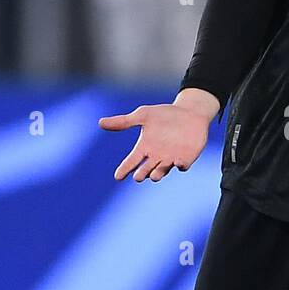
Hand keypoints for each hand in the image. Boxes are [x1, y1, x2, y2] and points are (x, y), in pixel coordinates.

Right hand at [99, 88, 219, 182]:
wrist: (189, 113)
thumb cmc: (164, 115)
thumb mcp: (143, 115)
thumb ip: (124, 121)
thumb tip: (100, 123)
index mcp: (144, 148)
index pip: (131, 161)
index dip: (124, 169)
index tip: (118, 176)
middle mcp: (156, 157)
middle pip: (146, 170)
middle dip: (142, 174)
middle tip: (137, 177)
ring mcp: (171, 159)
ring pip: (162, 171)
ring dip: (158, 173)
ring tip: (153, 175)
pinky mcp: (186, 158)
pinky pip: (183, 165)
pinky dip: (181, 166)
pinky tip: (178, 163)